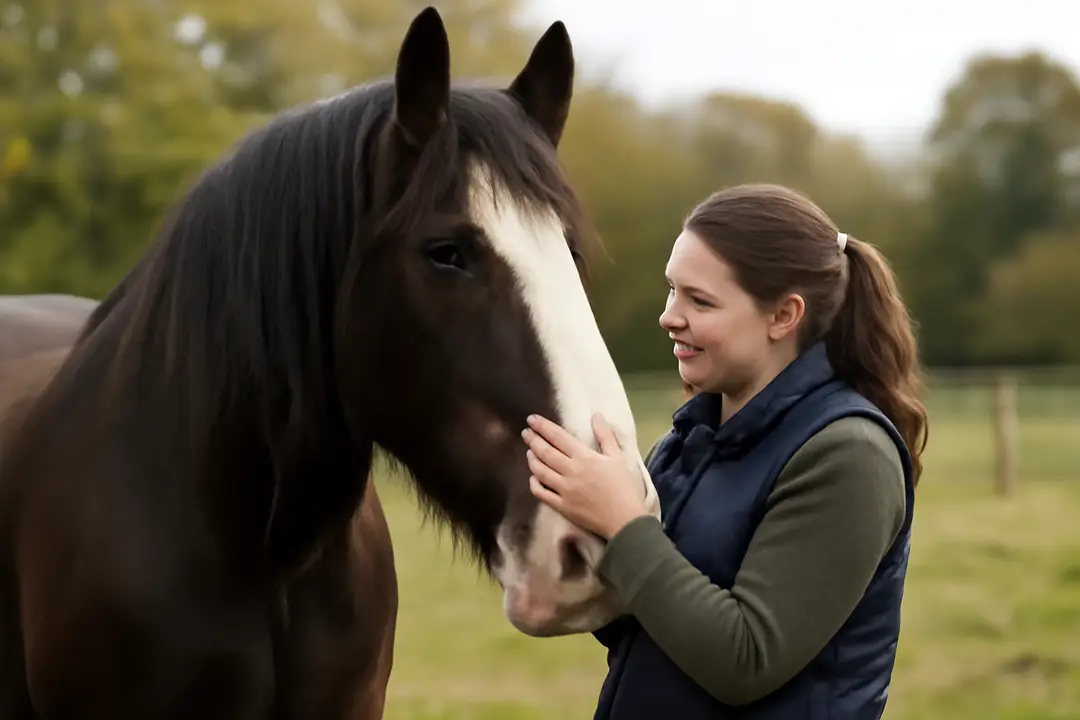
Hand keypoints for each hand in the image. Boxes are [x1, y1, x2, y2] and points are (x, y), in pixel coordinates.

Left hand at [521, 412, 649, 539]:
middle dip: (533, 440)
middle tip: (525, 432)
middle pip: (545, 452)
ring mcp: (564, 490)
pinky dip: (534, 484)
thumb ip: (605, 435)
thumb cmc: (624, 487)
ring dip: (532, 459)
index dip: (543, 427)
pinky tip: (533, 478)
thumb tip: (596, 415)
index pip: (558, 437)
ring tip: (529, 451)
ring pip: (540, 471)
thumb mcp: (617, 457)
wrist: (625, 520)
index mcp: (584, 457)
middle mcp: (570, 471)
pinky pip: (541, 493)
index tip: (531, 419)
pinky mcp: (562, 506)